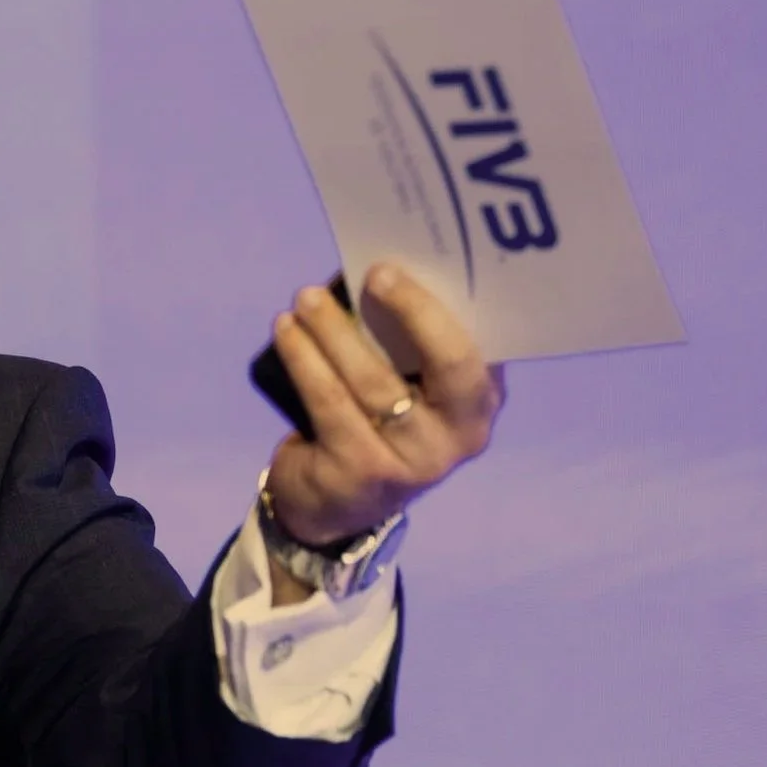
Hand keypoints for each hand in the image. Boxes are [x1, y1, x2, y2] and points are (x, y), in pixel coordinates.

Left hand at [264, 262, 504, 551]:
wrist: (335, 502)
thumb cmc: (377, 421)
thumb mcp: (409, 387)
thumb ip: (413, 342)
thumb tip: (386, 264)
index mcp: (480, 404)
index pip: (476, 350)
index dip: (439, 308)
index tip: (396, 269)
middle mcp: (460, 437)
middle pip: (444, 364)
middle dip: (410, 311)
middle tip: (369, 274)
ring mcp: (414, 461)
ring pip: (374, 381)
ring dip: (334, 331)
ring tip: (305, 299)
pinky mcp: (363, 473)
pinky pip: (330, 403)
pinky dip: (304, 359)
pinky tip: (286, 331)